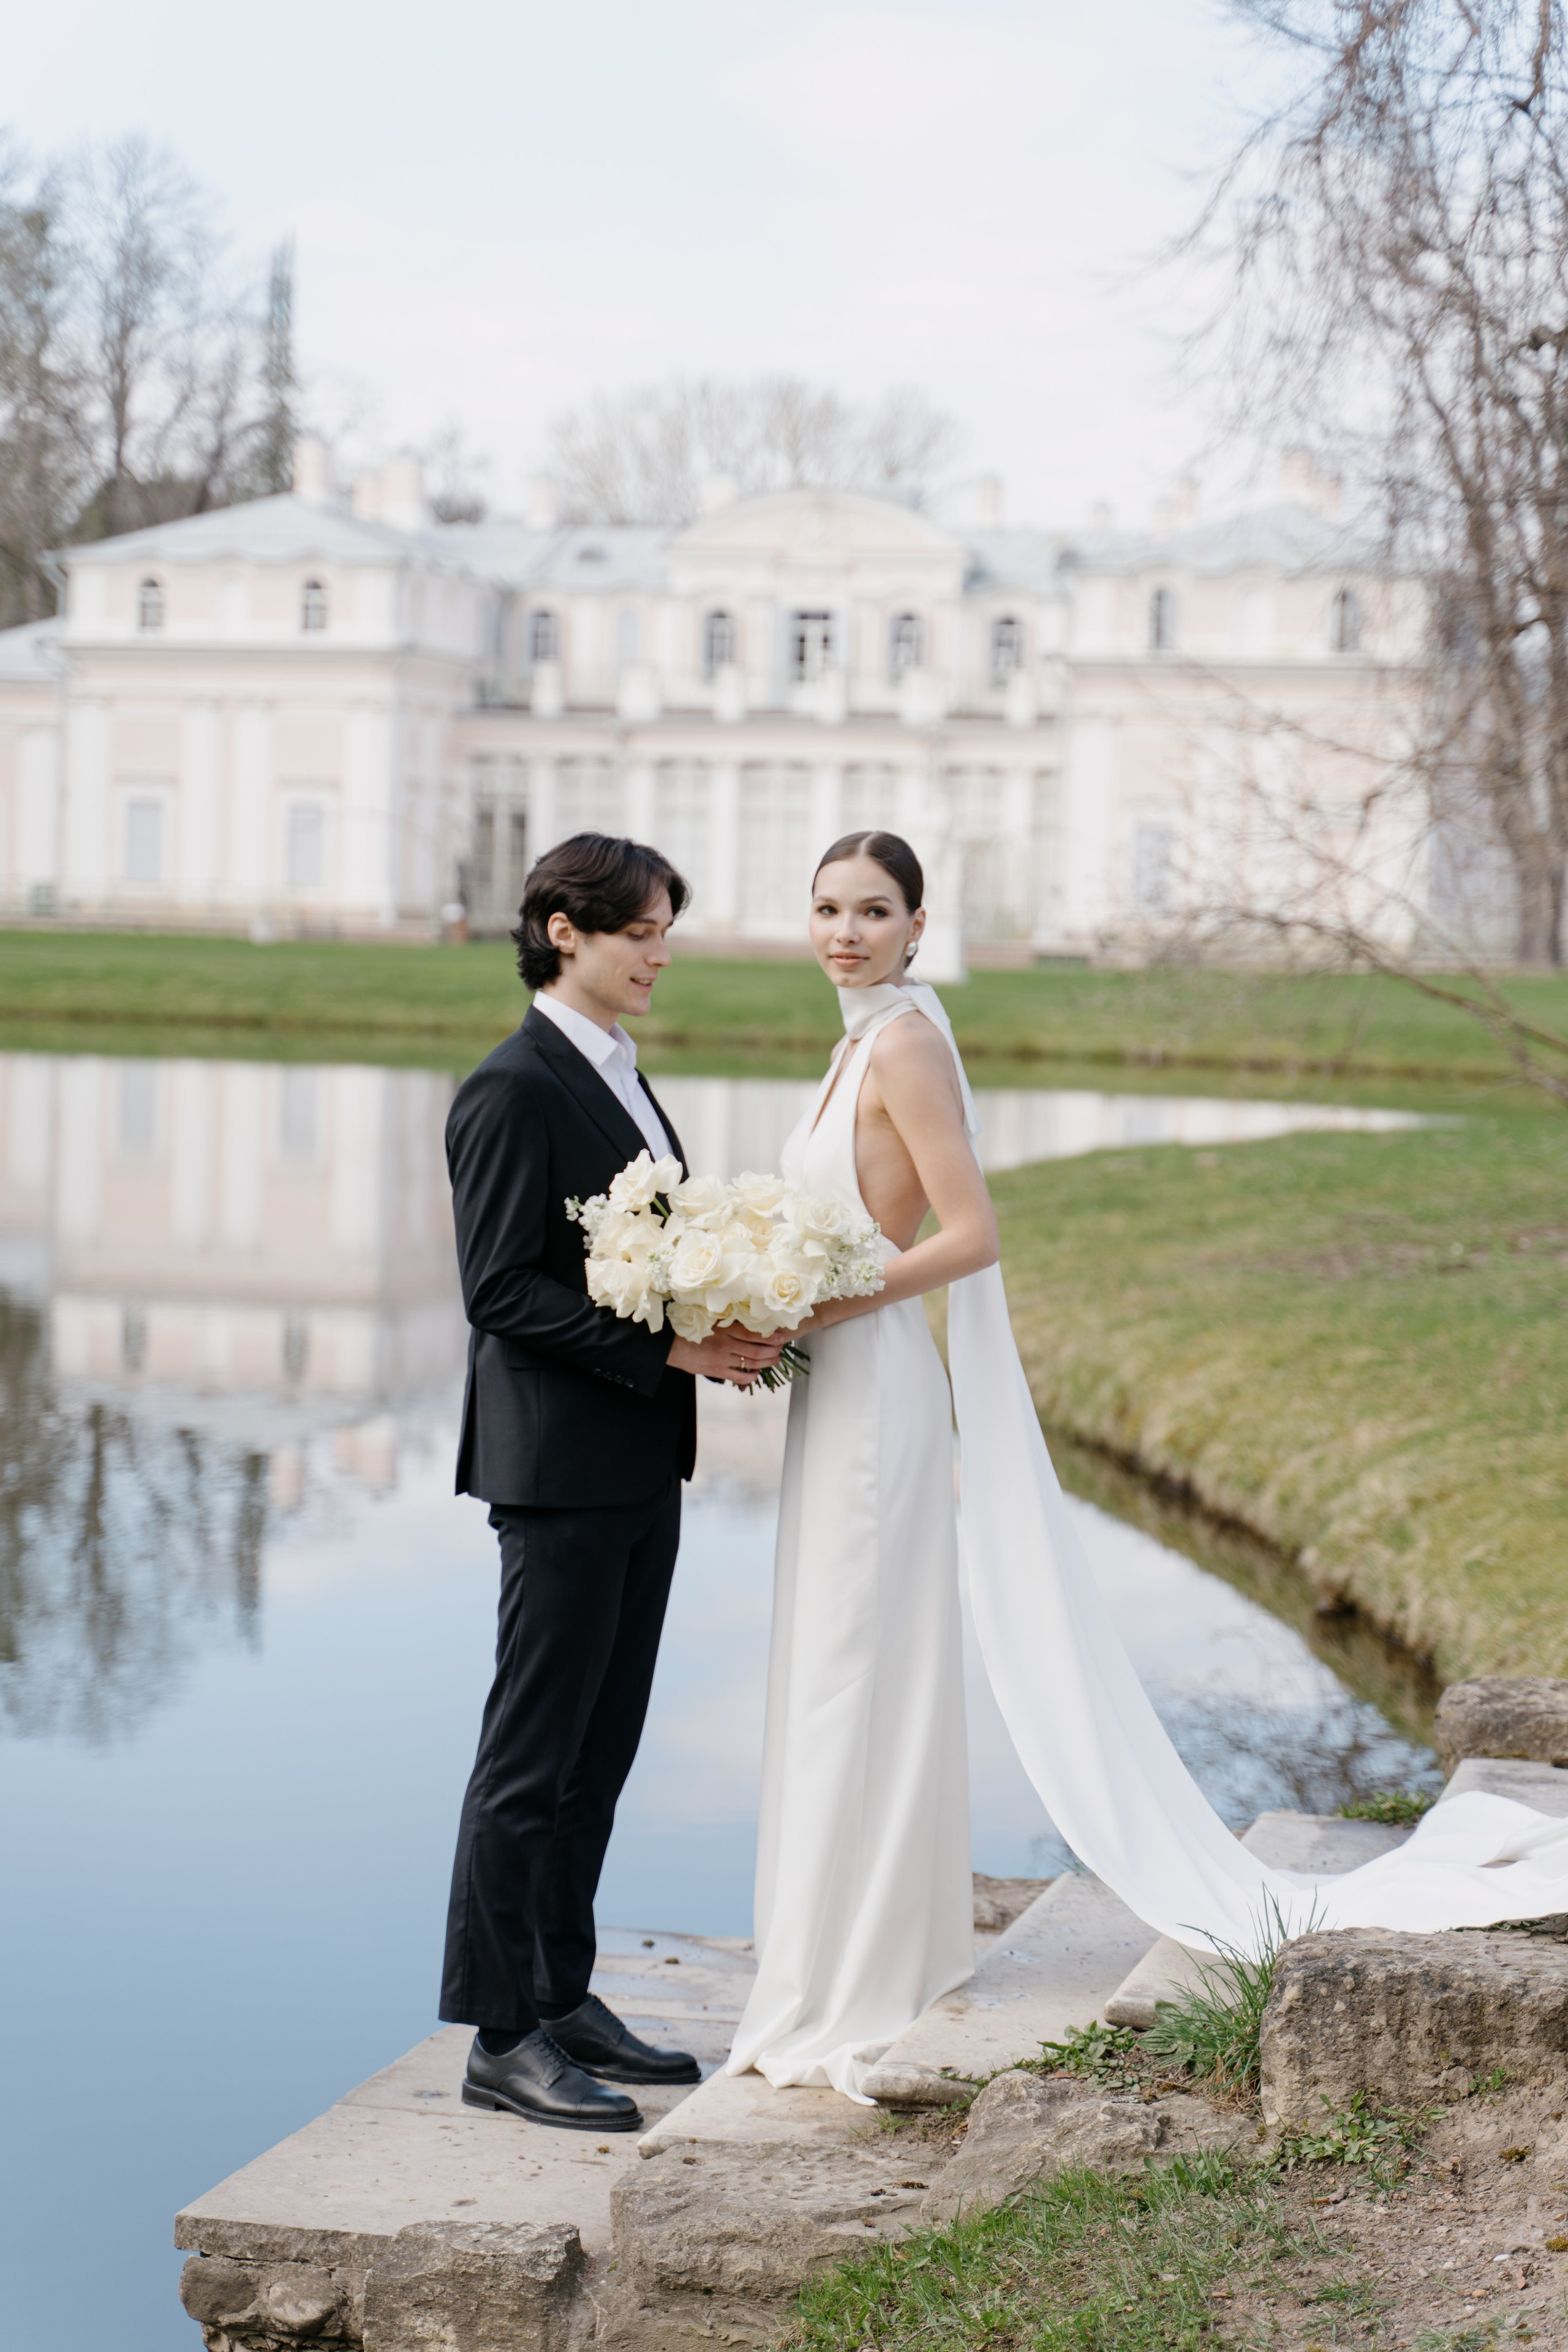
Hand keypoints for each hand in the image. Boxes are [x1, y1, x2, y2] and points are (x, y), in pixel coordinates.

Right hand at [667, 1329, 785, 1387]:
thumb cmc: (691, 1330)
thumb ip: (727, 1321)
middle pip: (756, 1350)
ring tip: (775, 1359)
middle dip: (773, 1350)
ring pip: (751, 1363)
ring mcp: (721, 1359)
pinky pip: (739, 1377)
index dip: (769, 1335)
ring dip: (767, 1362)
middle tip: (781, 1349)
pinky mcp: (717, 1371)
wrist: (670, 1346)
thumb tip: (749, 1320)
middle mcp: (725, 1344)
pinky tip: (757, 1373)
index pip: (752, 1333)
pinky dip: (751, 1376)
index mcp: (724, 1328)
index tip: (781, 1336)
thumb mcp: (709, 1320)